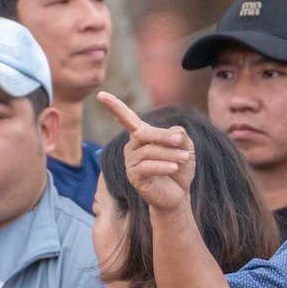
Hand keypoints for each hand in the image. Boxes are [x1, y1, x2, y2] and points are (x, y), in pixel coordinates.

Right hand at [99, 93, 193, 212]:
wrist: (179, 193)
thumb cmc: (180, 166)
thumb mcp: (186, 147)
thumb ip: (180, 135)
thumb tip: (173, 133)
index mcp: (142, 135)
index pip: (127, 118)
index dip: (114, 106)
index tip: (101, 94)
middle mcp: (132, 146)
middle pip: (143, 133)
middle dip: (163, 137)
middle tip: (181, 142)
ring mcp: (131, 162)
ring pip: (148, 151)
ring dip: (170, 154)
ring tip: (184, 158)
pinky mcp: (134, 177)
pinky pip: (147, 167)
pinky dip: (163, 166)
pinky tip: (174, 168)